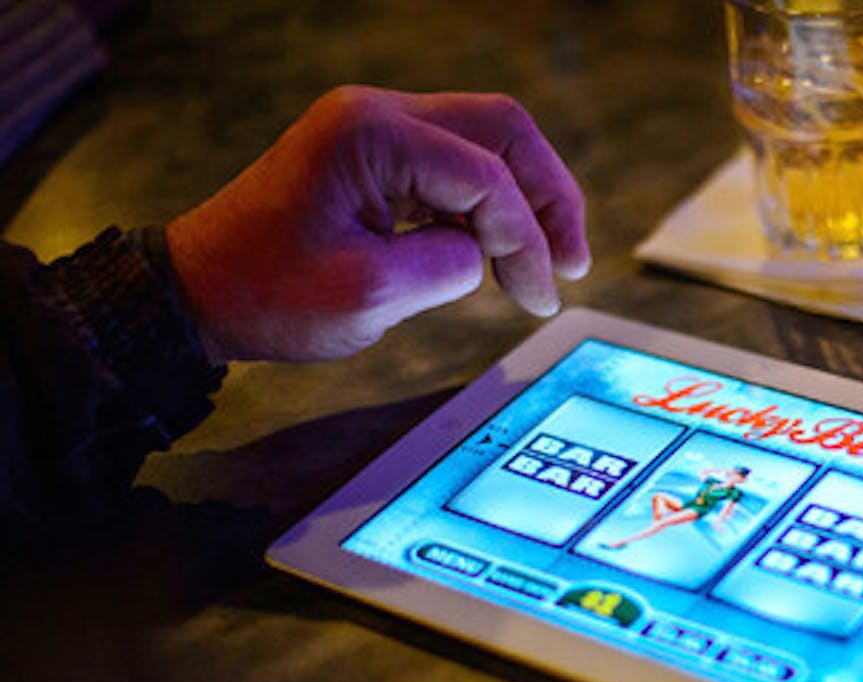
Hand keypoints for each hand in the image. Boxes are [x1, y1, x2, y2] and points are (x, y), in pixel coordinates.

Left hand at [166, 86, 589, 362]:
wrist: (198, 292)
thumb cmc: (269, 295)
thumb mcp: (370, 295)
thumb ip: (451, 267)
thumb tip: (489, 255)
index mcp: (371, 135)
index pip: (486, 174)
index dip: (528, 236)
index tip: (540, 296)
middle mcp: (377, 113)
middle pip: (502, 130)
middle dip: (550, 197)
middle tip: (572, 262)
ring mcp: (375, 127)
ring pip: (486, 141)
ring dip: (526, 199)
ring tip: (546, 264)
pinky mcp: (375, 155)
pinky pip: (456, 163)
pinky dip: (490, 205)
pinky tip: (499, 252)